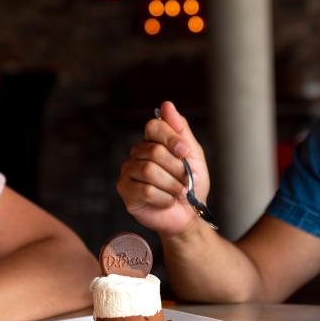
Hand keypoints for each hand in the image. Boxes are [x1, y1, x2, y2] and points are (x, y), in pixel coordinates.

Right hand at [117, 100, 210, 235]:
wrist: (189, 215)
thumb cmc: (191, 185)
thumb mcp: (193, 155)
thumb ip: (180, 130)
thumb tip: (167, 105)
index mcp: (154, 142)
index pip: (153, 127)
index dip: (171, 138)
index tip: (184, 151)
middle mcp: (138, 154)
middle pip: (153, 151)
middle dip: (176, 168)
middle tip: (186, 180)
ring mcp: (129, 172)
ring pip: (148, 171)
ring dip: (171, 184)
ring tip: (179, 192)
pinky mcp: (126, 191)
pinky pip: (144, 190)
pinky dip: (164, 197)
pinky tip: (168, 201)